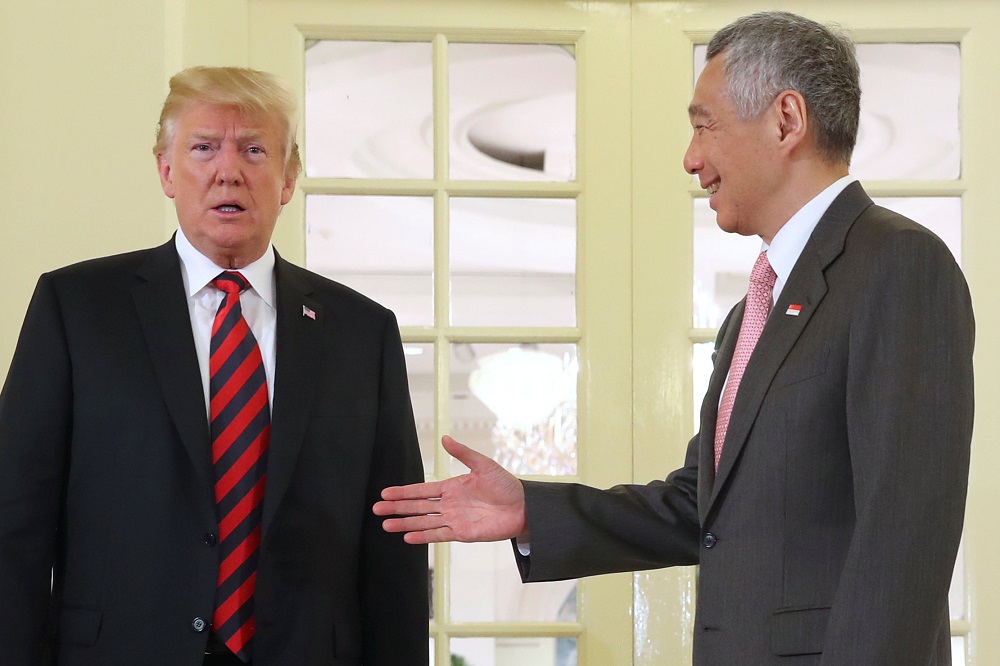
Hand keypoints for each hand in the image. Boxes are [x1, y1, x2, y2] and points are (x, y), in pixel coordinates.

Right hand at [374, 435, 526, 544]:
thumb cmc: (506, 484)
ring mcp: (454, 519)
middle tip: (377, 509)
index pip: (422, 490)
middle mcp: (449, 504)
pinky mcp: (462, 533)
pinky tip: (407, 537)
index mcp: (452, 487)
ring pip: (423, 521)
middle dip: (397, 508)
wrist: (524, 506)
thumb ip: (462, 453)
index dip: (404, 492)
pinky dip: (423, 536)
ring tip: (386, 524)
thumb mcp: (483, 464)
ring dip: (405, 523)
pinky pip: (438, 534)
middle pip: (417, 506)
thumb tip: (444, 438)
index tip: (386, 493)